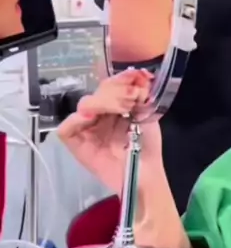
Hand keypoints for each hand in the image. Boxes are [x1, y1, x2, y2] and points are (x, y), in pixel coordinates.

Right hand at [57, 69, 162, 198]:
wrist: (145, 173)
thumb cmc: (147, 146)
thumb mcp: (147, 115)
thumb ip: (140, 95)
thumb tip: (138, 74)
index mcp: (113, 106)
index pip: (110, 85)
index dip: (121, 78)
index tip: (136, 77)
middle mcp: (98, 114)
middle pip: (97, 92)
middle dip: (116, 90)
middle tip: (133, 98)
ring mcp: (86, 128)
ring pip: (85, 105)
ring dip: (103, 101)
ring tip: (123, 108)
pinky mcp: (76, 144)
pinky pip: (66, 129)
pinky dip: (76, 120)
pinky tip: (92, 117)